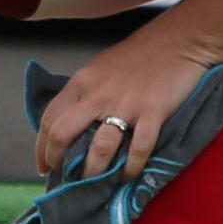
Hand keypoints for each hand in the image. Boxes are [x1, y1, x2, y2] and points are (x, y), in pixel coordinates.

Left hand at [33, 27, 214, 180]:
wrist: (180, 40)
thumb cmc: (141, 54)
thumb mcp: (102, 69)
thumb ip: (87, 93)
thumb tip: (75, 123)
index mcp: (82, 82)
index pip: (49, 118)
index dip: (42, 147)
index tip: (44, 166)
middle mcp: (97, 94)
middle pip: (63, 134)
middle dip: (58, 161)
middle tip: (66, 177)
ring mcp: (125, 104)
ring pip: (99, 148)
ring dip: (93, 172)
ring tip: (95, 183)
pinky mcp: (152, 112)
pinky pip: (137, 149)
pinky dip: (131, 167)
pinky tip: (128, 175)